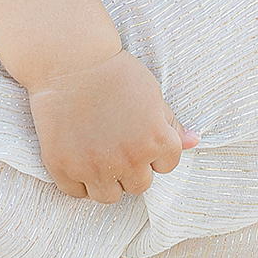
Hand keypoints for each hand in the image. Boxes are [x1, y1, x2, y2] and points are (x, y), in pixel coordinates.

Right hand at [30, 52, 196, 204]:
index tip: (139, 134)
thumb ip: (171, 124)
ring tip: (99, 156)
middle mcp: (129, 159)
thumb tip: (194, 142)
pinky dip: (78, 182)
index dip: (154, 150)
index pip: (167, 166)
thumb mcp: (153, 94)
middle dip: (133, 168)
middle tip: (117, 144)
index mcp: (157, 141)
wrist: (70, 61)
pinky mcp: (63, 167)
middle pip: (139, 185)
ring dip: (108, 180)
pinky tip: (78, 158)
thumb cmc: (115, 73)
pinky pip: (76, 192)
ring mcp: (94, 166)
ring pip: (109, 196)